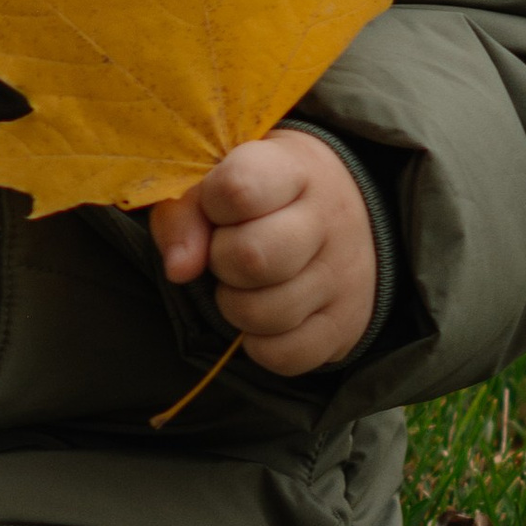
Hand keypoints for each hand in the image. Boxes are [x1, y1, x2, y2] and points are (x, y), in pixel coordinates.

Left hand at [149, 133, 376, 378]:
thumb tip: (179, 269)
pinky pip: (283, 355)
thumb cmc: (261, 198)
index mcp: (293, 170)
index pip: (238, 190)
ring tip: (245, 285)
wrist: (342, 216)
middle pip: (251, 258)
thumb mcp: (220, 180)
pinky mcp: (346, 325)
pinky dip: (259, 345)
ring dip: (235, 306)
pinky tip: (263, 317)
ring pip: (263, 314)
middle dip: (220, 262)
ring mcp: (343, 275)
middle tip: (228, 254)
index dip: (210, 206)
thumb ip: (184, 213)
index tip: (218, 208)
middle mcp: (328, 220)